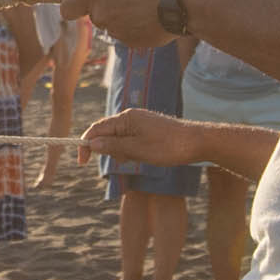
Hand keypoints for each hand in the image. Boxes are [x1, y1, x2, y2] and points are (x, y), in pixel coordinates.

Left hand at [70, 0, 165, 44]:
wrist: (180, 0)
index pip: (67, 8)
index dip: (74, 6)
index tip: (83, 3)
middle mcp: (100, 14)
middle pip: (95, 16)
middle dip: (107, 9)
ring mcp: (115, 31)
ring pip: (113, 26)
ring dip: (123, 19)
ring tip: (145, 6)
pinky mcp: (130, 43)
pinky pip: (128, 36)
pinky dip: (136, 29)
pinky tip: (151, 18)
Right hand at [76, 107, 197, 169]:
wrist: (197, 142)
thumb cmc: (168, 146)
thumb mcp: (137, 150)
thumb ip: (113, 147)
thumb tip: (92, 144)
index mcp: (126, 118)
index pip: (97, 129)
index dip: (86, 144)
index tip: (82, 162)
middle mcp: (131, 117)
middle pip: (107, 134)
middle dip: (108, 150)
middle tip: (126, 161)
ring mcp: (140, 123)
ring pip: (119, 139)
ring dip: (121, 152)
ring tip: (138, 159)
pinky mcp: (147, 130)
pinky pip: (130, 140)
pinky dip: (130, 151)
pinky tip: (143, 157)